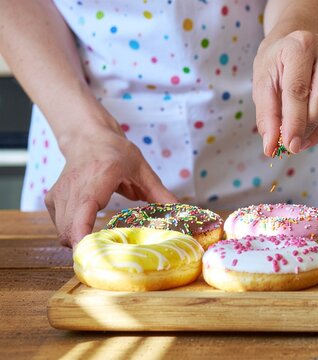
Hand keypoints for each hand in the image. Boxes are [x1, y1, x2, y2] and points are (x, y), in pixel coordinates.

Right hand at [45, 126, 177, 247]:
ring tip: (101, 245)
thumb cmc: (115, 152)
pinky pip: (60, 227)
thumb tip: (181, 213)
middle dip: (87, 248)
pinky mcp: (53, 201)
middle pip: (70, 230)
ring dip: (80, 243)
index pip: (83, 211)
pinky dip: (73, 234)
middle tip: (109, 257)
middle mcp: (74, 187)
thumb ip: (161, 194)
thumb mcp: (143, 170)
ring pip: (62, 233)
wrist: (87, 137)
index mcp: (99, 177)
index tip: (95, 255)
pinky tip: (89, 230)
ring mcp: (60, 194)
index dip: (83, 236)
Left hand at [253, 31, 317, 155]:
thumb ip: (267, 115)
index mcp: (299, 45)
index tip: (289, 145)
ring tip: (301, 142)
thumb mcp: (262, 83)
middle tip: (293, 146)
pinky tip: (312, 133)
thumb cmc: (277, 63)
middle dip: (309, 127)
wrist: (295, 43)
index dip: (294, 121)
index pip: (298, 88)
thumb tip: (271, 147)